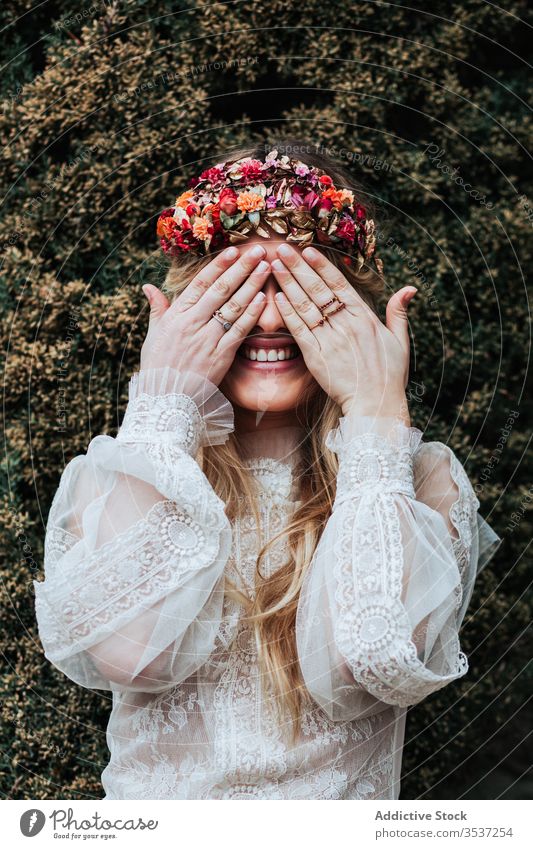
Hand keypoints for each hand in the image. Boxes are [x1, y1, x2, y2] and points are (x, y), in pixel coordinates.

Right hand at [140, 244, 269, 385]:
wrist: (165, 399)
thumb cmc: (158, 367)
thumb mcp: (153, 335)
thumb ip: (157, 309)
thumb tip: (148, 287)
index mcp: (176, 315)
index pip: (200, 283)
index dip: (218, 265)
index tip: (233, 249)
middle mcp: (192, 323)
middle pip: (221, 290)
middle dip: (241, 268)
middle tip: (258, 251)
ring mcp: (207, 339)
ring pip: (233, 307)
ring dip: (252, 286)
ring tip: (266, 268)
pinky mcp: (220, 356)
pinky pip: (238, 332)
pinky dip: (251, 315)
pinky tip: (263, 300)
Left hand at [270, 244, 416, 424]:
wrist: (376, 405)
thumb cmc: (389, 375)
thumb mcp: (400, 341)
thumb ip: (399, 312)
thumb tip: (409, 289)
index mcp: (364, 317)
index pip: (339, 284)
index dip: (321, 266)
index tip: (306, 250)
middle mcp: (346, 324)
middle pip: (317, 289)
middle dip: (297, 267)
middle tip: (281, 248)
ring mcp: (330, 340)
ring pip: (305, 306)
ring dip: (287, 284)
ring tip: (273, 266)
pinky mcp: (317, 357)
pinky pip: (299, 331)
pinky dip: (288, 314)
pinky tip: (276, 298)